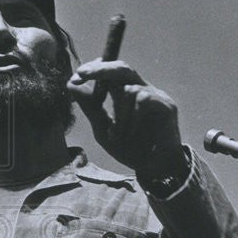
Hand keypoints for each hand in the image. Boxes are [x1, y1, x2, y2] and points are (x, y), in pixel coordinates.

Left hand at [68, 59, 186, 180]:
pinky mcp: (167, 105)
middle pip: (122, 68)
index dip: (94, 71)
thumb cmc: (129, 148)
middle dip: (101, 70)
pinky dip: (131, 118)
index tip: (75, 77)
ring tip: (118, 135)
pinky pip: (143, 100)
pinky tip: (131, 134)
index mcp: (125, 93)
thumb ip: (90, 107)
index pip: (110, 73)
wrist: (152, 169)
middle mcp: (141, 90)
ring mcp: (155, 96)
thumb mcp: (103, 128)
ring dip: (119, 115)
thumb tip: (71, 85)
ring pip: (129, 90)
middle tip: (82, 73)